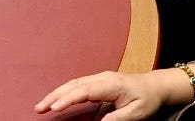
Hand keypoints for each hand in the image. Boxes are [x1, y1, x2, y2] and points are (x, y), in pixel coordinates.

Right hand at [35, 70, 172, 119]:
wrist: (155, 86)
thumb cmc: (147, 100)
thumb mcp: (137, 113)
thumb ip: (118, 118)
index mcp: (112, 84)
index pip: (85, 90)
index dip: (69, 98)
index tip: (55, 107)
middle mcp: (103, 78)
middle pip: (75, 85)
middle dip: (55, 95)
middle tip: (39, 108)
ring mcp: (100, 78)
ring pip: (74, 83)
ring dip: (57, 93)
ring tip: (42, 105)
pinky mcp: (99, 81)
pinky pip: (78, 85)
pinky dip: (65, 92)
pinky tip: (56, 100)